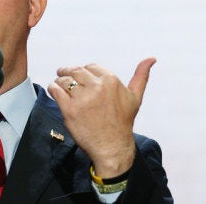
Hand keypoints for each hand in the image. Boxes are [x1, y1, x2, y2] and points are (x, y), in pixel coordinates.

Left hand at [47, 58, 155, 177]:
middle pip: (75, 71)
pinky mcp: (70, 110)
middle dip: (67, 72)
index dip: (83, 71)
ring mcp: (83, 99)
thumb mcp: (135, 97)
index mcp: (111, 81)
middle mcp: (97, 88)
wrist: (112, 147)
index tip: (80, 76)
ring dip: (59, 80)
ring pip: (64, 80)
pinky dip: (53, 89)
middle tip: (63, 75)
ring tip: (58, 84)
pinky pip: (56, 91)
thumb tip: (152, 58)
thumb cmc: (123, 122)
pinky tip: (55, 91)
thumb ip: (141, 76)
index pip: (90, 67)